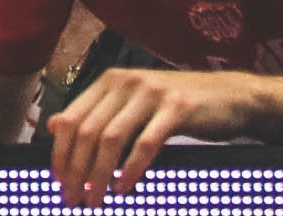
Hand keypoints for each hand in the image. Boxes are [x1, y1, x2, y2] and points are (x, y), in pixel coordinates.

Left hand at [47, 67, 255, 204]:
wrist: (230, 96)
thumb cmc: (176, 106)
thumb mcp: (132, 102)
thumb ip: (95, 112)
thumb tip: (52, 126)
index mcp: (109, 81)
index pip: (70, 118)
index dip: (60, 152)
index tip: (58, 181)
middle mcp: (125, 83)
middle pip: (87, 132)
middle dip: (76, 170)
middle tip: (73, 198)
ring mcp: (151, 94)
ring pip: (111, 139)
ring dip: (98, 175)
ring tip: (94, 200)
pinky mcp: (176, 109)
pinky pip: (145, 144)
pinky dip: (130, 170)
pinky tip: (123, 189)